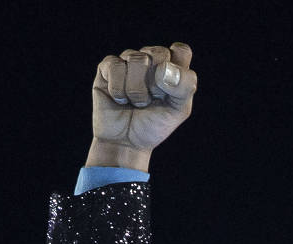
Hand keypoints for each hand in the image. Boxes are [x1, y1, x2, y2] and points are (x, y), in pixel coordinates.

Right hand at [88, 44, 194, 168]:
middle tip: (150, 100)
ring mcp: (128, 60)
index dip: (176, 71)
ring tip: (135, 102)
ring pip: (136, 58)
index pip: (181, 51)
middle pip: (159, 53)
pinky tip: (119, 99)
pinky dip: (118, 89)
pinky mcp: (108, 67)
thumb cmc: (153, 125)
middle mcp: (151, 58)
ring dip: (136, 90)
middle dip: (155, 84)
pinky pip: (115, 66)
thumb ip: (185, 87)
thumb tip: (165, 68)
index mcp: (171, 66)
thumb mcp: (179, 111)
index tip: (169, 92)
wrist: (125, 143)